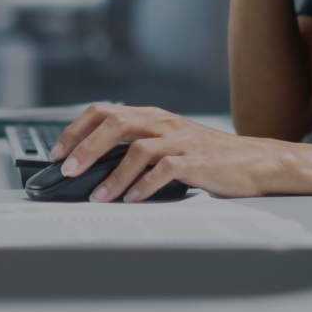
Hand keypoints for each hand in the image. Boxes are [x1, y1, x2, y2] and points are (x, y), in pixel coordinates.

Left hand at [47, 104, 284, 200]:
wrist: (254, 162)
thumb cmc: (207, 157)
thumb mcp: (167, 143)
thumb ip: (135, 148)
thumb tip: (91, 167)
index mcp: (151, 116)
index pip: (104, 112)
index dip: (76, 130)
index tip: (57, 153)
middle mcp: (162, 123)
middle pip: (115, 124)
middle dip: (86, 148)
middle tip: (68, 171)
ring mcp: (180, 140)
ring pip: (137, 149)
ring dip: (112, 175)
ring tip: (98, 197)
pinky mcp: (196, 161)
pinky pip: (164, 170)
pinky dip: (143, 186)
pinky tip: (131, 200)